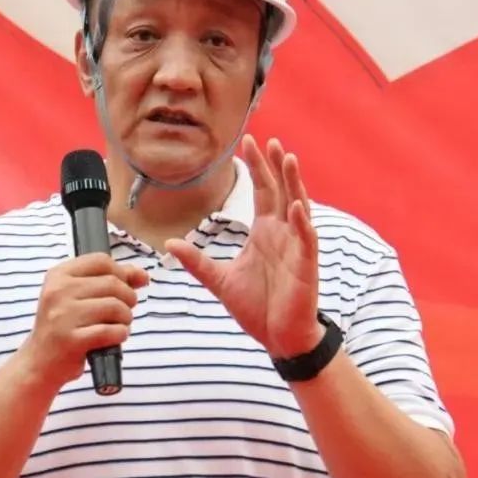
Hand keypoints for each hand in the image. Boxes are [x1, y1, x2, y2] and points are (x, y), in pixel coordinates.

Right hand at [20, 253, 148, 388]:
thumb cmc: (63, 327)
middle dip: (128, 299)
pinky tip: (113, 338)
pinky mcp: (71, 340)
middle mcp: (58, 291)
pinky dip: (120, 335)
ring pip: (115, 306)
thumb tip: (143, 275)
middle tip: (122, 313)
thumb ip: (112, 281)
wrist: (39, 363)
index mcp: (59, 275)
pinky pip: (111, 331)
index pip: (101, 261)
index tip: (123, 288)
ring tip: (117, 325)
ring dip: (125, 319)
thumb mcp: (79, 297)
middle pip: (112, 283)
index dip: (121, 273)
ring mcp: (63, 316)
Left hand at [164, 135, 321, 358]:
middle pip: (280, 190)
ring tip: (288, 158)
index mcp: (265, 232)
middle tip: (267, 140)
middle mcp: (283, 233)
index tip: (247, 142)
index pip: (262, 190)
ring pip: (298, 206)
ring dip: (294, 183)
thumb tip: (170, 244)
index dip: (256, 167)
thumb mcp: (220, 280)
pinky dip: (302, 222)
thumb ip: (198, 261)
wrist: (278, 337)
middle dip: (274, 165)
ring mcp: (297, 247)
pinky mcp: (306, 265)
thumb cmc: (257, 307)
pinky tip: (296, 205)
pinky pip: (306, 239)